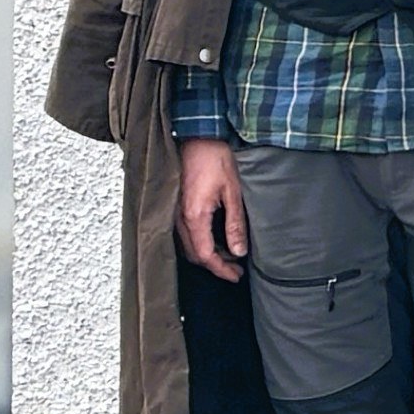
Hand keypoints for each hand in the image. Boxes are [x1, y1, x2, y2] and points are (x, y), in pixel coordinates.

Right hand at [172, 136, 249, 280]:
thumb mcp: (232, 192)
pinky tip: (215, 240)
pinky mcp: (174, 207)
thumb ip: (235, 223)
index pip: (205, 255)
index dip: (221, 269)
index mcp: (194, 216)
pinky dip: (199, 243)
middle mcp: (179, 218)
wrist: (196, 137)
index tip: (236, 276)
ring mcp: (173, 213)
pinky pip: (183, 234)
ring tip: (229, 256)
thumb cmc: (215, 159)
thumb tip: (239, 250)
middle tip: (236, 269)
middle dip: (215, 266)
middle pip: (194, 255)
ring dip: (207, 255)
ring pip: (187, 246)